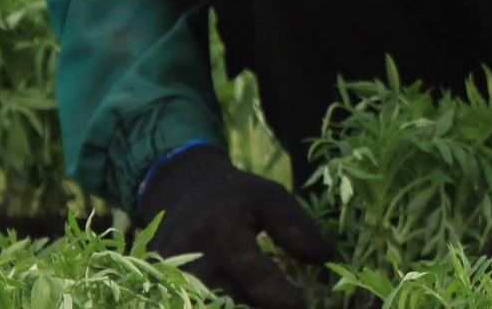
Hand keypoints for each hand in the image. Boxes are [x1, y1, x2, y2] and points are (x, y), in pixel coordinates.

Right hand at [135, 144, 337, 308]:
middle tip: (288, 305)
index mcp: (220, 232)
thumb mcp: (270, 198)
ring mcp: (171, 279)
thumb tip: (326, 259)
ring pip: (209, 306)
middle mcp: (190, 260)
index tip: (301, 302)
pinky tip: (245, 301)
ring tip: (267, 299)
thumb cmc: (234, 198)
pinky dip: (220, 304)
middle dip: (259, 307)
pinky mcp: (165, 289)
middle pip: (228, 303)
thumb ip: (297, 227)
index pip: (253, 275)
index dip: (280, 295)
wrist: (180, 193)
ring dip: (242, 305)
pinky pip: (194, 304)